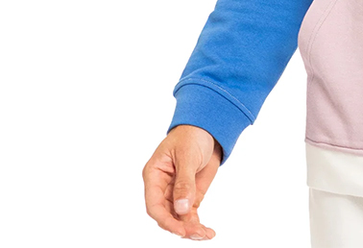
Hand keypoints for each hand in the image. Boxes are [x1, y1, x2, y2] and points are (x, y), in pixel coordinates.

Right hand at [143, 125, 222, 239]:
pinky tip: (207, 233)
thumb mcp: (188, 155)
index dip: (165, 220)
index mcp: (154, 175)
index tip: (180, 229)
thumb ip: (184, 183)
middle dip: (180, 227)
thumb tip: (181, 210)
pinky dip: (197, 224)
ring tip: (205, 234)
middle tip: (197, 233)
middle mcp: (162, 187)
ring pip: (178, 218)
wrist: (208, 127)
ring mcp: (176, 193)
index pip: (154, 205)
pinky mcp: (190, 195)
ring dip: (190, 228)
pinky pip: (190, 215)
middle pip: (166, 215)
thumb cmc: (192, 135)